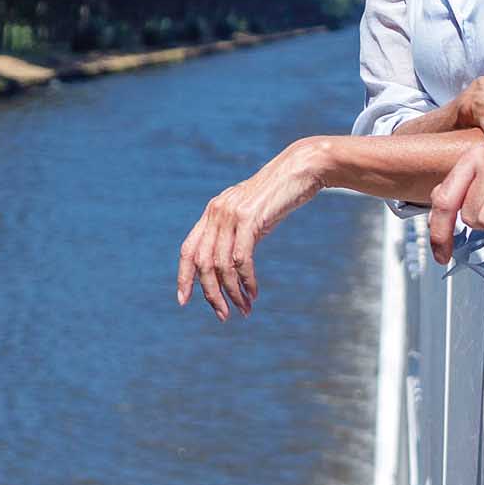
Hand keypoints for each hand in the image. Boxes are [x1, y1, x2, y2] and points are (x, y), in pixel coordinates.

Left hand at [176, 140, 329, 319]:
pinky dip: (246, 281)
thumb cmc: (278, 195)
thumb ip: (235, 233)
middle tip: (223, 316)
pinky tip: (254, 293)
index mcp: (212, 212)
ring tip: (244, 309)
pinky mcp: (250, 219)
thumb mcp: (250, 214)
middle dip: (211, 294)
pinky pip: (241, 259)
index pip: (188, 249)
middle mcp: (216, 213)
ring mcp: (231, 215)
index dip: (184, 276)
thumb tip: (229, 265)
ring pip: (222, 266)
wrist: (300, 169)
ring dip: (232, 293)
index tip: (183, 301)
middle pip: (203, 263)